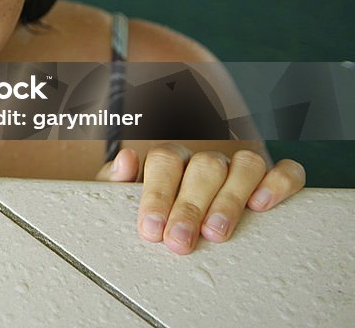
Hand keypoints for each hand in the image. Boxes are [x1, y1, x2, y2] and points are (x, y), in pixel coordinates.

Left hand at [96, 144, 305, 253]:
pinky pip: (286, 171)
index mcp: (171, 160)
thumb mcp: (124, 199)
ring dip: (231, 199)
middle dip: (191, 207)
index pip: (165, 161)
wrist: (177, 224)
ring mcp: (239, 169)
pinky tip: (262, 205)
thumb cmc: (155, 213)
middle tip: (179, 241)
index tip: (151, 229)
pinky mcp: (272, 182)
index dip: (158, 194)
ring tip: (216, 233)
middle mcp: (207, 161)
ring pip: (245, 165)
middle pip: (205, 167)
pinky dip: (279, 183)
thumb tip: (125, 160)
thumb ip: (116, 181)